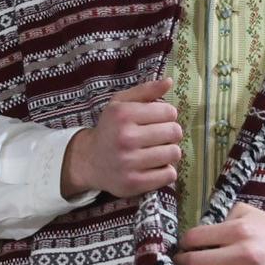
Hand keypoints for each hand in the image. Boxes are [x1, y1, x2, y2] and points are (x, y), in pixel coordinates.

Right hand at [61, 77, 182, 199]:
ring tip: (155, 151)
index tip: (156, 120)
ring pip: (174, 153)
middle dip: (170, 133)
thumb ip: (145, 91)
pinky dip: (165, 171)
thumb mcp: (120, 104)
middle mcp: (126, 137)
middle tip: (157, 137)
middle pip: (174, 132)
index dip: (166, 115)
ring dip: (168, 152)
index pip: (169, 112)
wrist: (89, 161)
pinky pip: (169, 175)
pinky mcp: (135, 183)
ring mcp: (130, 162)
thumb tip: (169, 81)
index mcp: (123, 114)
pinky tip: (153, 166)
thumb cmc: (110, 129)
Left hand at [174, 203, 264, 264]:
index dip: (184, 243)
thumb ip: (224, 216)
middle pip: (195, 262)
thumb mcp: (248, 213)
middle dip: (183, 262)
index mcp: (238, 230)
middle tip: (182, 263)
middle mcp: (242, 253)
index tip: (183, 246)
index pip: (195, 238)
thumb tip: (199, 226)